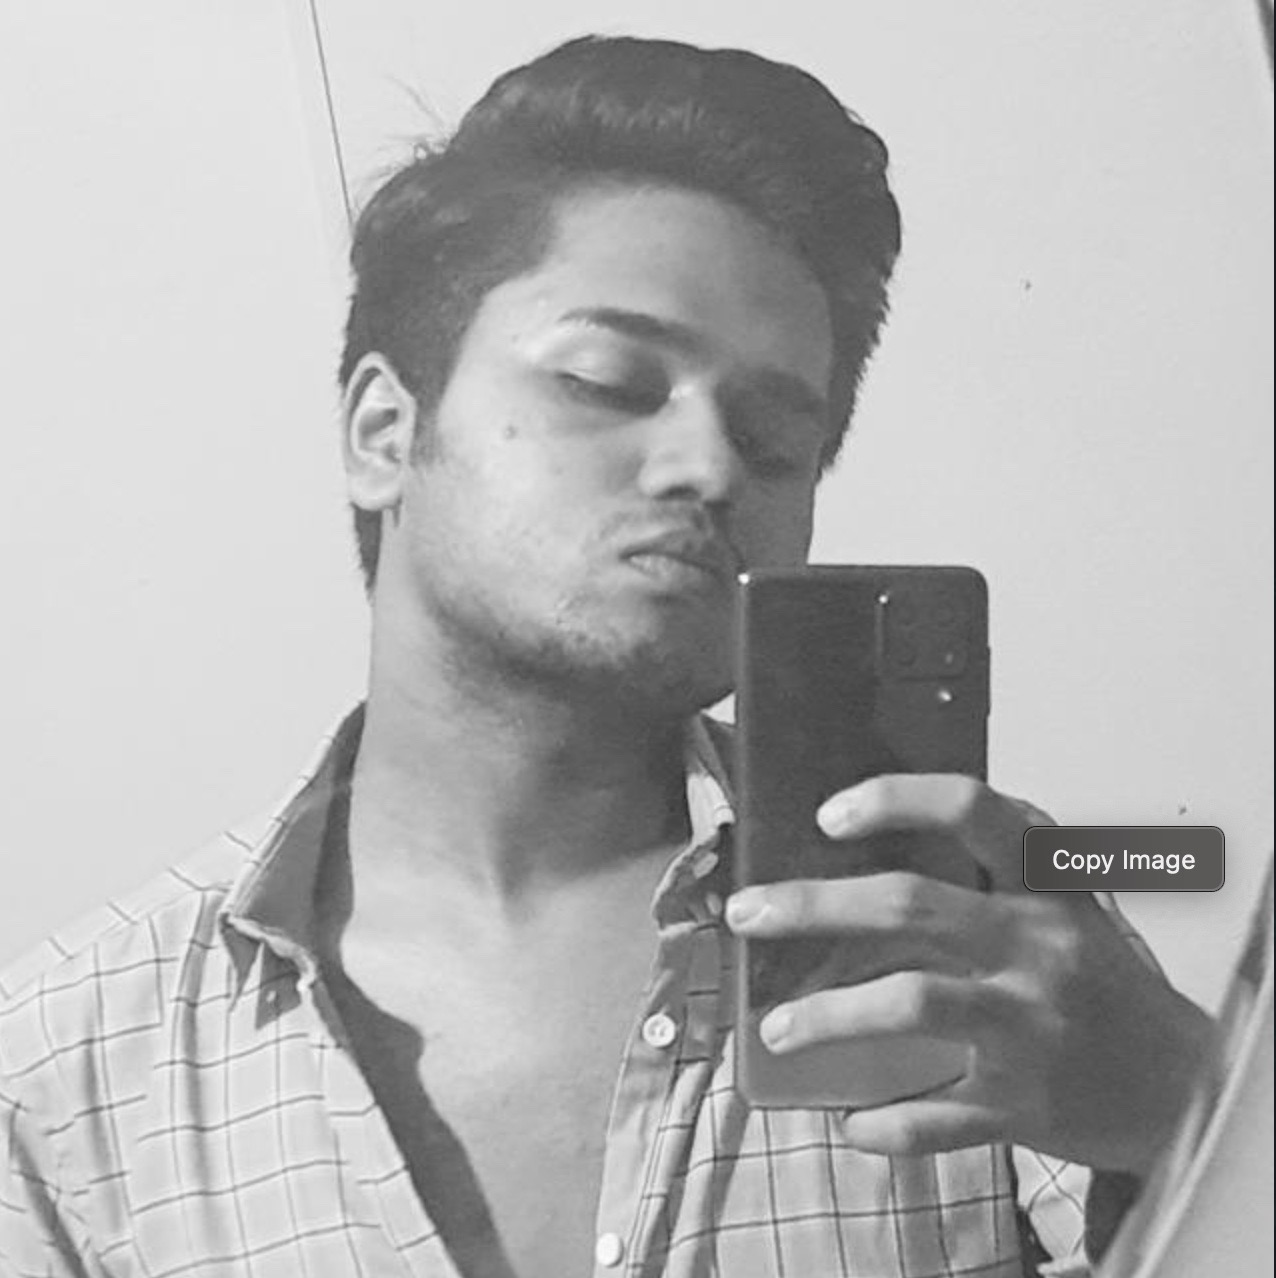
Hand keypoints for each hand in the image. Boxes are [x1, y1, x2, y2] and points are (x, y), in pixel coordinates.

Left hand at [725, 774, 1213, 1174]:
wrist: (1182, 1084)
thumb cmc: (1099, 982)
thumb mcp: (1060, 908)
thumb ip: (986, 879)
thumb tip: (857, 864)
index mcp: (1043, 887)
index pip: (973, 811)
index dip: (897, 801)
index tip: (830, 816)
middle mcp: (1037, 945)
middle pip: (910, 905)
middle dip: (812, 905)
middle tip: (748, 912)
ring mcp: (1030, 1025)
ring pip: (911, 1003)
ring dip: (828, 1017)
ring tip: (776, 1029)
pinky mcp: (1025, 1102)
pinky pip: (937, 1116)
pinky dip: (885, 1124)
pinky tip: (852, 1122)